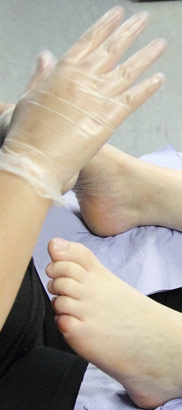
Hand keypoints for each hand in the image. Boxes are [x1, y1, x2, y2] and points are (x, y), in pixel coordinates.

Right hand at [1, 7, 165, 201]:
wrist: (35, 159)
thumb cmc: (28, 133)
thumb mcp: (29, 97)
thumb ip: (40, 76)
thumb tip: (45, 57)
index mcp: (63, 71)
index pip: (89, 40)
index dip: (105, 24)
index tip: (117, 13)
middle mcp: (84, 79)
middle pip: (113, 48)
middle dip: (130, 31)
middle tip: (142, 19)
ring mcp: (99, 97)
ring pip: (129, 69)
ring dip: (147, 54)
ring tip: (159, 44)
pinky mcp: (110, 118)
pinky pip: (135, 98)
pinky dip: (148, 87)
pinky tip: (159, 79)